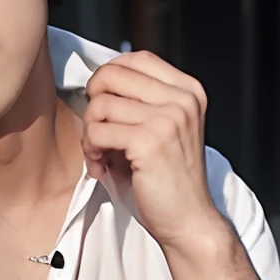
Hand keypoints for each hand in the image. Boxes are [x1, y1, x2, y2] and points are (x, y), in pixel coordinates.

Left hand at [82, 52, 235, 258]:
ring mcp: (168, 119)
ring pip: (100, 105)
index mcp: (188, 91)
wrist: (189, 220)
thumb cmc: (170, 180)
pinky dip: (91, 151)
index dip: (110, 75)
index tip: (102, 100)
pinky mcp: (149, 142)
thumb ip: (142, 102)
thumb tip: (98, 82)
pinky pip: (97, 132)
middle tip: (97, 129)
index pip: (137, 59)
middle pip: (113, 76)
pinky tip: (102, 166)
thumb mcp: (164, 128)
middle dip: (94, 102)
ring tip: (100, 154)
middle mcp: (182, 100)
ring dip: (90, 132)